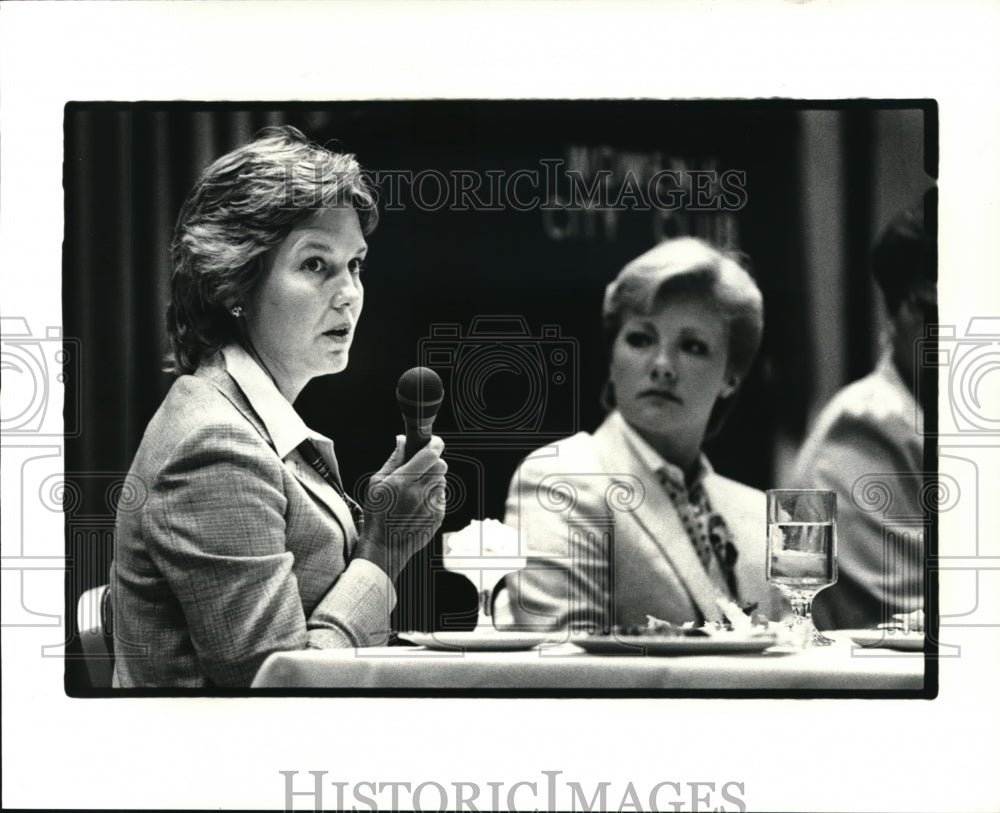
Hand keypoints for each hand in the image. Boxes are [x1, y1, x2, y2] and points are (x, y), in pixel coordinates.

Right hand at [353, 435, 446, 581]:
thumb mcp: (376, 484)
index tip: (433, 442)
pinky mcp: (438, 516)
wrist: (385, 547)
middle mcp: (419, 493)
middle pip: (441, 466)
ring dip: (432, 480)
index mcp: (402, 482)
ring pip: (442, 481)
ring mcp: (431, 506)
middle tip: (420, 469)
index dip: (435, 444)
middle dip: (432, 463)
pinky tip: (418, 505)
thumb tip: (403, 440)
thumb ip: (393, 460)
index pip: (430, 455)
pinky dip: (432, 496)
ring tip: (415, 491)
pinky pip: (441, 497)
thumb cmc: (377, 513)